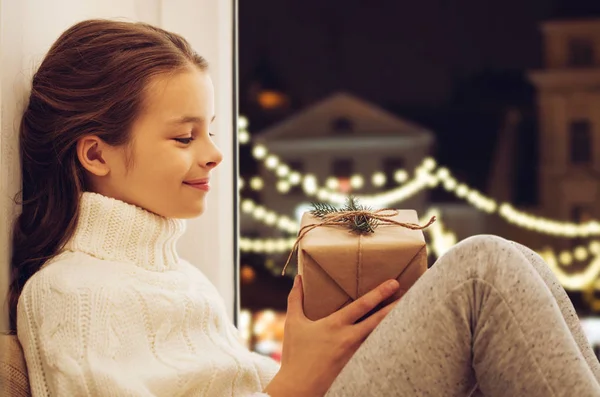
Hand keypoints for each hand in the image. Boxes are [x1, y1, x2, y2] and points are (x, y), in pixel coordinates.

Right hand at [264, 275, 400, 396]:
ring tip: (409, 315)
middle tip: (411, 295)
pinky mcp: (357, 367)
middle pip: (379, 320)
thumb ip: (296, 298)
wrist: (298, 388)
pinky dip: (385, 344)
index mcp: (335, 325)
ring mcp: (355, 355)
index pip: (362, 305)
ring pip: (380, 337)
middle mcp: (349, 339)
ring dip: (394, 325)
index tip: (394, 283)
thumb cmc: (295, 355)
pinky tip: (395, 340)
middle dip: (395, 307)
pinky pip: (375, 353)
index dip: (379, 293)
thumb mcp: (293, 323)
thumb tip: (298, 278)